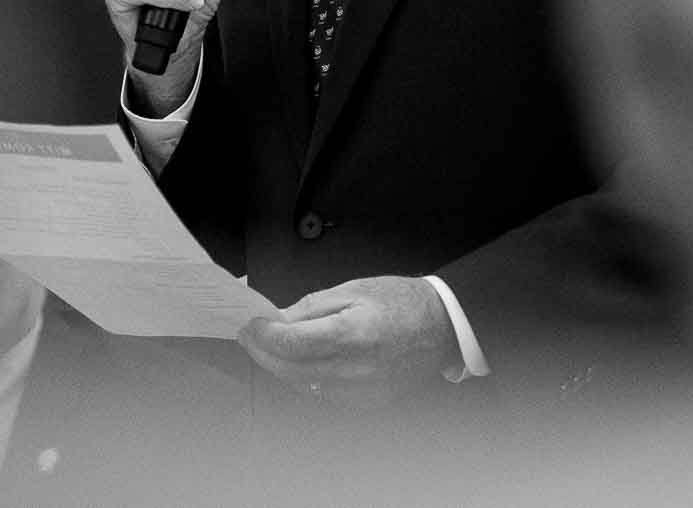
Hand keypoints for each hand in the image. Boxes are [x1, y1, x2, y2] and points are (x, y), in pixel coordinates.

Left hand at [238, 276, 456, 409]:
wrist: (442, 327)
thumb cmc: (401, 302)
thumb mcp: (354, 289)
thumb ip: (312, 307)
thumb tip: (278, 320)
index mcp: (352, 335)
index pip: (291, 343)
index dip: (263, 335)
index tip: (249, 325)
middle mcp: (355, 369)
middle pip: (291, 369)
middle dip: (264, 353)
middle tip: (249, 336)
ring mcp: (361, 391)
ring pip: (303, 385)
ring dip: (281, 367)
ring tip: (269, 347)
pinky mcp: (366, 402)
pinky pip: (323, 393)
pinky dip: (306, 377)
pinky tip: (300, 361)